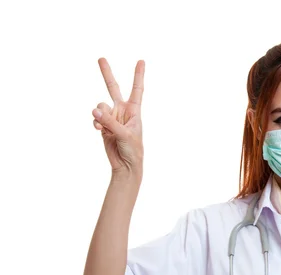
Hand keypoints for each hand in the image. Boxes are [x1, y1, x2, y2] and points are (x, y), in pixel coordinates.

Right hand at [92, 58, 144, 174]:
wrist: (125, 164)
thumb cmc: (133, 149)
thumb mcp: (124, 134)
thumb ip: (109, 122)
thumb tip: (95, 110)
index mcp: (134, 111)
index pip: (137, 89)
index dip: (138, 75)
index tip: (141, 61)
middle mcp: (122, 111)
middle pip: (113, 88)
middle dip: (107, 74)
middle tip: (101, 58)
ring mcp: (112, 118)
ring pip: (100, 107)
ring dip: (100, 114)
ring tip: (103, 126)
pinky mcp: (103, 125)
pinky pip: (95, 118)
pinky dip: (96, 122)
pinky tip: (98, 129)